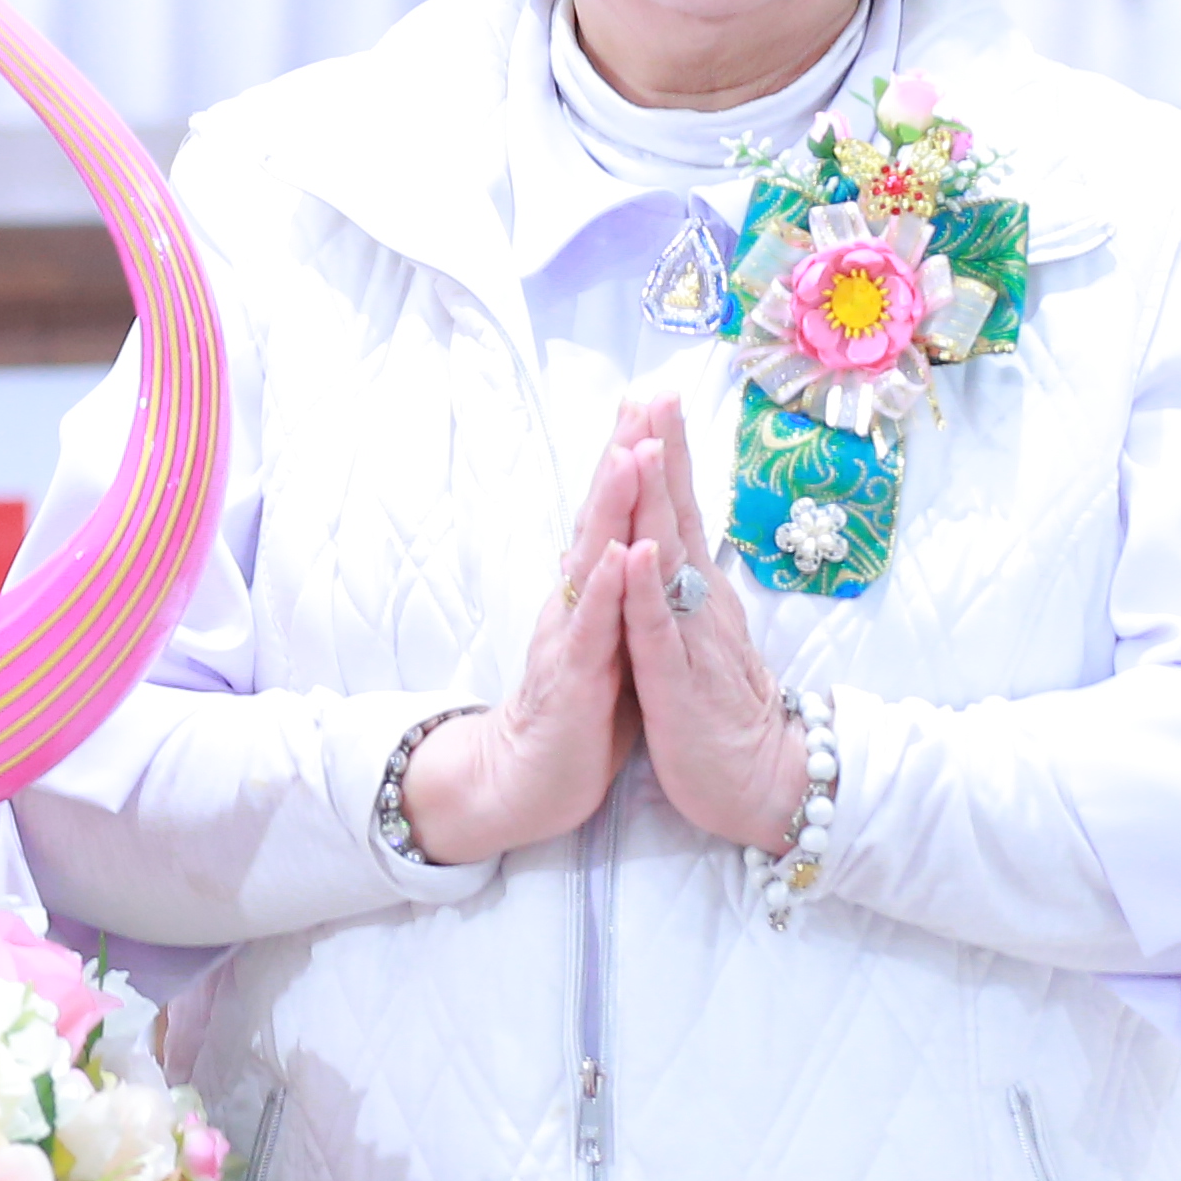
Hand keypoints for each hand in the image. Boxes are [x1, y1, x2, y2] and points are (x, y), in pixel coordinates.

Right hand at [400, 426, 647, 864]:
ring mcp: (570, 633)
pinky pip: (589, 628)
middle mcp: (574, 599)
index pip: (613, 512)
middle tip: (641, 401)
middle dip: (620, 456)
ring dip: (609, 506)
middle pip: (598, 517)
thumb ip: (615, 585)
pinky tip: (615, 555)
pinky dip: (603, 590)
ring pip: (591, 559)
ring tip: (628, 454)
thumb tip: (627, 536)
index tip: (651, 403)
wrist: (529, 779)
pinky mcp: (571, 677)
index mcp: (591, 590)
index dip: (630, 457)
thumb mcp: (608, 635)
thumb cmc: (580, 709)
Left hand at [617, 393, 808, 852]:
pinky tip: (636, 552)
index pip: (678, 508)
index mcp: (696, 591)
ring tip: (643, 445)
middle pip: (677, 514)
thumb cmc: (720, 709)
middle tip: (656, 390)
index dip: (665, 452)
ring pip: (668, 560)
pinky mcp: (676, 680)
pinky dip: (644, 590)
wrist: (758, 782)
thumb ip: (686, 586)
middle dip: (663, 451)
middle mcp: (698, 601)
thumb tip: (671, 537)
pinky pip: (656, 630)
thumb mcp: (697, 634)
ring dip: (654, 503)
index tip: (654, 394)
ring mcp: (689, 636)